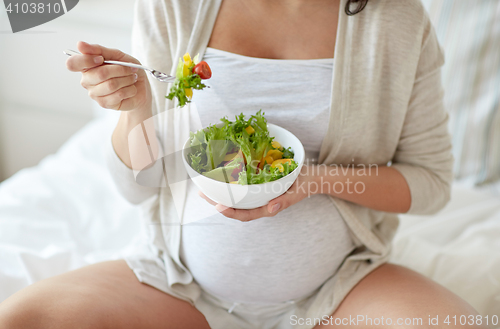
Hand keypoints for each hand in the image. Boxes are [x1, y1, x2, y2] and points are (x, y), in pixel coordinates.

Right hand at [66, 41, 150, 111]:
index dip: (87, 60)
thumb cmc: (127, 70)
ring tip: (132, 78)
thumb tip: (80, 45)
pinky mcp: (104, 103)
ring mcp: (94, 94)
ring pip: (111, 85)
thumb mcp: (117, 55)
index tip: (100, 58)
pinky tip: (131, 89)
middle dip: (121, 70)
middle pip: (100, 73)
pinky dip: (130, 89)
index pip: (72, 63)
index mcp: (85, 66)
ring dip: (127, 79)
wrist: (140, 87)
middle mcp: (86, 80)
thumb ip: (99, 50)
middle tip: (130, 69)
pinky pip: (118, 95)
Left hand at [198, 166, 316, 221]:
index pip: (246, 214)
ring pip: (236, 198)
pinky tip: (220, 177)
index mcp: (268, 207)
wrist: (312, 177)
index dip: (231, 212)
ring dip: (220, 193)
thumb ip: (286, 200)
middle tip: (202, 193)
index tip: (217, 206)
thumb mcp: (298, 191)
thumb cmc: (305, 184)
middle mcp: (260, 203)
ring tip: (205, 186)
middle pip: (236, 207)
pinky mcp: (259, 186)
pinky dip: (229, 184)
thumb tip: (272, 208)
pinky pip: (241, 188)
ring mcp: (258, 195)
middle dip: (218, 202)